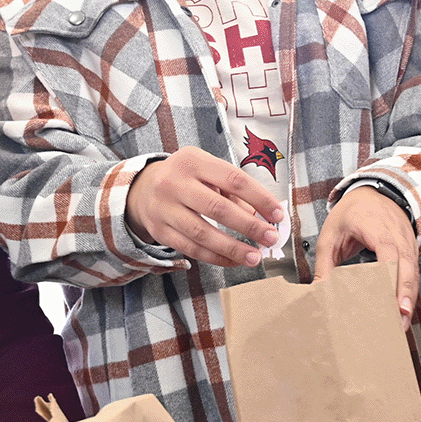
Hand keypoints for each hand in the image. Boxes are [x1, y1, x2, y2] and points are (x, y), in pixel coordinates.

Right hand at [124, 147, 283, 266]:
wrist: (142, 188)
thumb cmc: (187, 178)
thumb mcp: (208, 171)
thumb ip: (233, 191)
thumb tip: (264, 216)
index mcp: (193, 161)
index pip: (233, 179)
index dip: (259, 198)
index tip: (278, 214)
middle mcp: (174, 182)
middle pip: (218, 208)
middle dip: (249, 226)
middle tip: (270, 237)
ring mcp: (164, 208)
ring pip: (203, 233)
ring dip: (233, 248)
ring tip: (254, 256)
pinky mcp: (160, 230)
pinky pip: (191, 249)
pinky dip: (216, 257)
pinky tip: (233, 260)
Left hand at [315, 185, 418, 327]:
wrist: (373, 191)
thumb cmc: (351, 212)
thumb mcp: (331, 234)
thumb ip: (324, 264)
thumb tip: (317, 292)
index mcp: (378, 229)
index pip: (390, 256)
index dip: (393, 280)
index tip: (393, 302)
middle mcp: (398, 236)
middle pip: (407, 268)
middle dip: (405, 295)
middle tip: (400, 322)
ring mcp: (408, 242)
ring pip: (414, 272)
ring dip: (409, 297)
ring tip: (402, 324)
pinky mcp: (411, 249)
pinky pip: (413, 271)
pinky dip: (409, 290)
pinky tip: (402, 310)